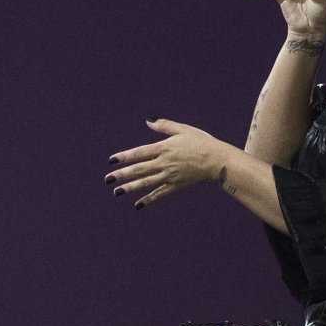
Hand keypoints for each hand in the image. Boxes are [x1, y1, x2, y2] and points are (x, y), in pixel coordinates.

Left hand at [106, 119, 226, 208]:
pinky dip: (149, 199)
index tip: (111, 160)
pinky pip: (159, 193)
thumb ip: (164, 126)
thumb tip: (148, 121)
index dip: (124, 157)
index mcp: (164, 148)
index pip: (139, 153)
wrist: (217, 160)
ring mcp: (169, 176)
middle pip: (139, 169)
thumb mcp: (183, 129)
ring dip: (130, 187)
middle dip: (122, 174)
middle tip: (107, 179)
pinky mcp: (176, 185)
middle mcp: (164, 163)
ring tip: (116, 191)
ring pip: (146, 182)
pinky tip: (137, 204)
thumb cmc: (201, 142)